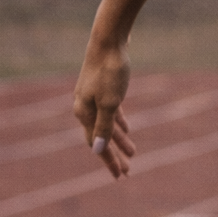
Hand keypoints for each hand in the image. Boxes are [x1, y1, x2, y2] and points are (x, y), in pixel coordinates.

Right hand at [72, 42, 136, 178]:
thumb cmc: (110, 71)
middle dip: (115, 155)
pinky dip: (118, 122)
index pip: (97, 145)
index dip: (109, 161)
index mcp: (84, 113)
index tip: (120, 176)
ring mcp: (92, 97)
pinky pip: (110, 112)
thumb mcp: (110, 103)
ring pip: (107, 125)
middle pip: (101, 138)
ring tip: (133, 153)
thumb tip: (98, 150)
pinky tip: (126, 130)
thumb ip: (105, 127)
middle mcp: (84, 107)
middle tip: (127, 171)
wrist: (108, 40)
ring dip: (119, 140)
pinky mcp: (102, 88)